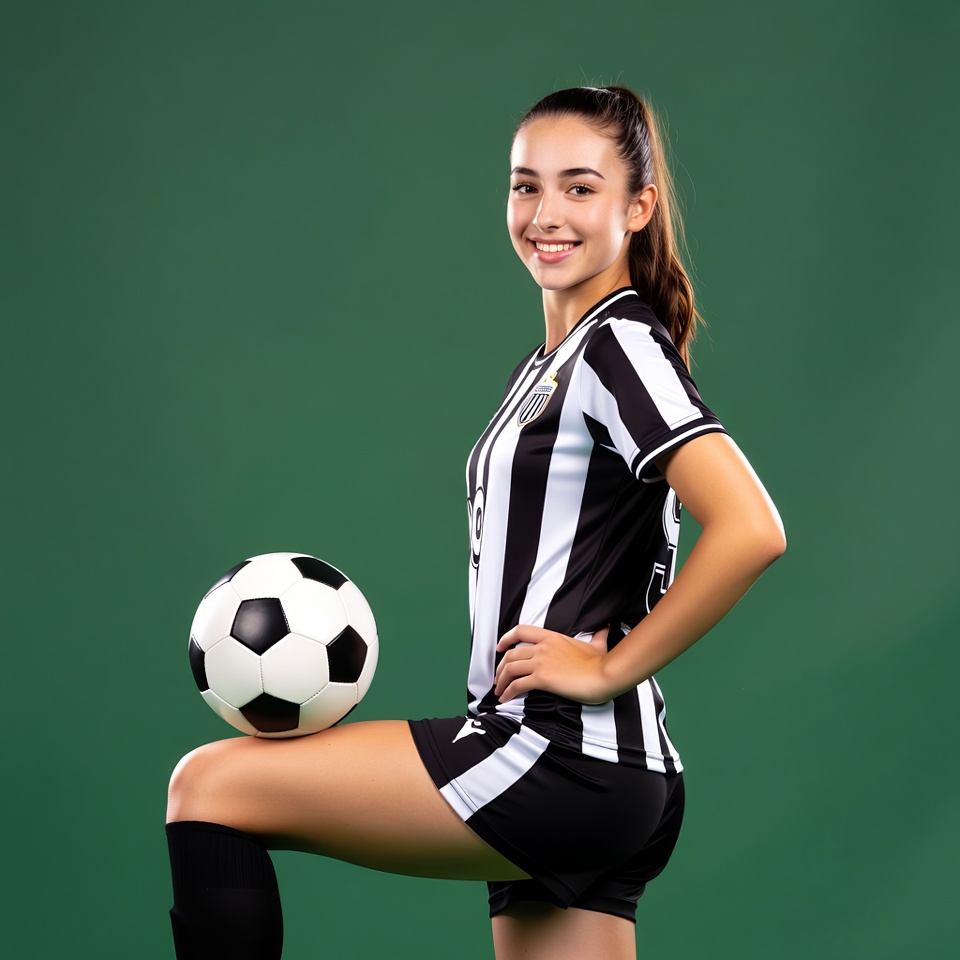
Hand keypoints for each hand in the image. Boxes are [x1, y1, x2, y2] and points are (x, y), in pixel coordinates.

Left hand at [494, 624, 611, 703]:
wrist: (604, 675)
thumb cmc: (601, 663)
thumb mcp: (598, 644)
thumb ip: (598, 634)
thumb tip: (606, 627)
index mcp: (552, 637)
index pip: (521, 631)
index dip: (506, 638)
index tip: (500, 647)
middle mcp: (543, 647)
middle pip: (511, 654)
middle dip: (500, 667)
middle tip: (498, 678)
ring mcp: (541, 662)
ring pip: (510, 669)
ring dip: (501, 681)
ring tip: (499, 691)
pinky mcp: (542, 678)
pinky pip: (517, 685)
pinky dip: (507, 692)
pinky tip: (505, 699)